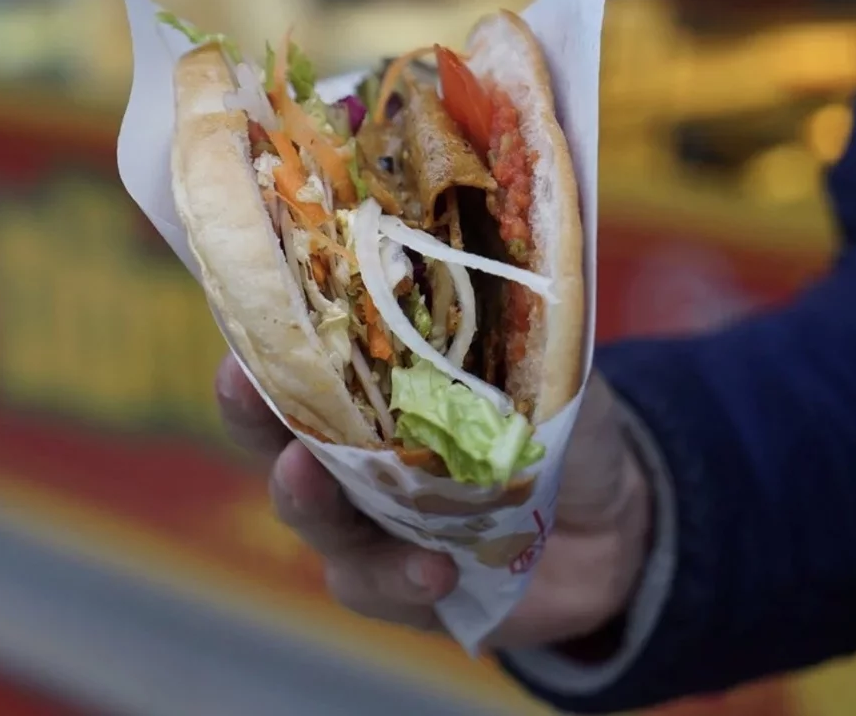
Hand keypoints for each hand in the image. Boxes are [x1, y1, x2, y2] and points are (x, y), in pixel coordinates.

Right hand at [216, 354, 652, 650]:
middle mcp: (353, 459)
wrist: (615, 525)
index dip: (262, 343)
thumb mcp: (544, 371)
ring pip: (315, 518)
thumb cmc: (560, 428)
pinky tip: (434, 569)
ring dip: (306, 498)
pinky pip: (378, 585)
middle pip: (277, 437)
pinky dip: (398, 576)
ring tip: (304, 474)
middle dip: (253, 414)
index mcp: (375, 394)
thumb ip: (509, 335)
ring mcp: (371, 528)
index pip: (301, 363)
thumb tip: (492, 266)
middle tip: (241, 387)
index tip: (243, 317)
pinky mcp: (401, 590)